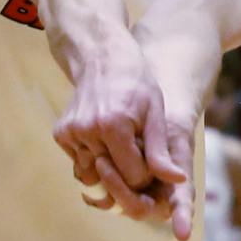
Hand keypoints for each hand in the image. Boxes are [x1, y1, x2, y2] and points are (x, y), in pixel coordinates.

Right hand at [54, 35, 189, 234]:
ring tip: (120, 144)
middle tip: (136, 151)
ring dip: (109, 169)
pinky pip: (80, 164)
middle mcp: (87, 131)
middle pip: (112, 179)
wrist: (102, 59)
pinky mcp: (60, 135)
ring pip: (94, 176)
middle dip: (127, 173)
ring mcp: (70, 133)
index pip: (133, 176)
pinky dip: (94, 160)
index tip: (150, 158)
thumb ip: (161, 152)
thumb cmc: (136, 85)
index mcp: (114, 126)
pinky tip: (104, 140)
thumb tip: (179, 180)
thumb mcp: (155, 114)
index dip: (146, 173)